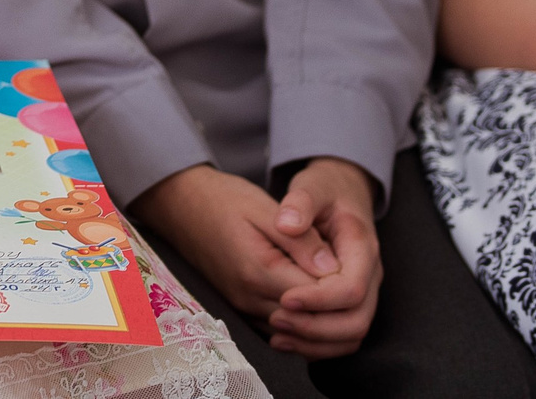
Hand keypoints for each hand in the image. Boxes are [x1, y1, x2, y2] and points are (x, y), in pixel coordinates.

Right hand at [133, 161, 373, 358]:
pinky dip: (304, 328)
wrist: (180, 205)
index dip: (341, 286)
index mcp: (258, 271)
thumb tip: (334, 270)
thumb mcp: (264, 207)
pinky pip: (281, 332)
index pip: (317, 296)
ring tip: (341, 299)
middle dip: (337, 311)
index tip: (352, 265)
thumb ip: (301, 240)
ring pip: (297, 336)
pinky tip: (318, 310)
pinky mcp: (241, 308)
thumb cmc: (222, 199)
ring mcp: (243, 307)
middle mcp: (249, 298)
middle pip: (309, 324)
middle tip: (355, 286)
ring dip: (323, 324)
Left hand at [265, 158, 381, 357]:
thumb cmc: (325, 189)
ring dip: (316, 342)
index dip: (318, 300)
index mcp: (362, 249)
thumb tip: (287, 224)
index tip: (285, 299)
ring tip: (277, 336)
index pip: (351, 289)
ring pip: (351, 334)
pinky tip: (285, 338)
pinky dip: (317, 343)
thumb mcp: (312, 186)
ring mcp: (363, 291)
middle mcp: (369, 276)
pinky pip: (341, 335)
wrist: (342, 191)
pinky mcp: (350, 302)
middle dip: (317, 328)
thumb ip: (300, 203)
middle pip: (356, 321)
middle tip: (276, 320)